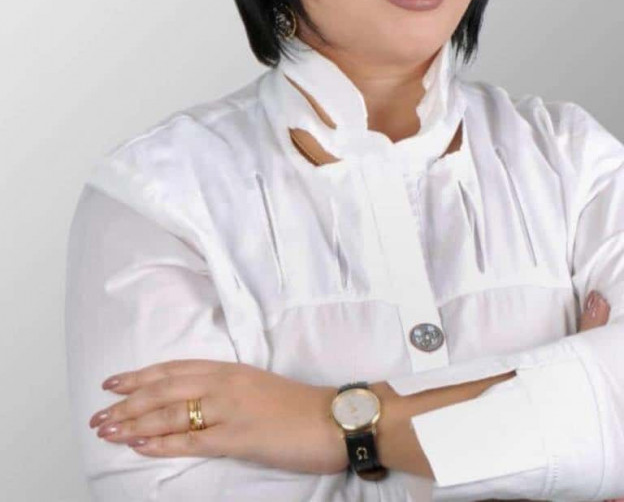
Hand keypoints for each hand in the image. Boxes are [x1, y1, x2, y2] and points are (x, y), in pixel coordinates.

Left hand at [88, 359, 344, 473]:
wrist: (332, 418)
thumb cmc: (299, 406)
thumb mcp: (258, 388)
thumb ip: (227, 391)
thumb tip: (197, 404)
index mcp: (231, 370)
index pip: (175, 369)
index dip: (141, 376)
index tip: (112, 382)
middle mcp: (225, 384)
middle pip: (165, 389)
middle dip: (127, 402)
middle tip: (98, 414)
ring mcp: (230, 409)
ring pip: (171, 413)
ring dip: (135, 423)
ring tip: (107, 431)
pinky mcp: (238, 436)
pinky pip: (191, 440)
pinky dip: (161, 443)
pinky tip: (140, 446)